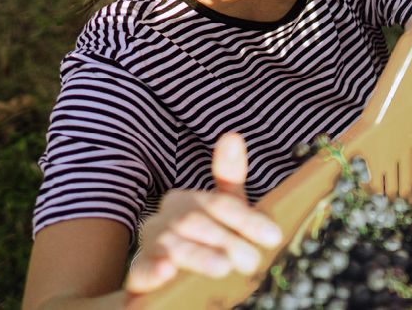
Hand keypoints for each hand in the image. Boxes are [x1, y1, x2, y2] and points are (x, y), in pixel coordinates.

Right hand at [124, 134, 280, 295]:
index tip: (273, 236)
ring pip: (172, 245)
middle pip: (195, 222)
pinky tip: (166, 271)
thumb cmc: (203, 239)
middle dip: (227, 239)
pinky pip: (142, 271)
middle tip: (251, 260)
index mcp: (185, 200)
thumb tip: (232, 135)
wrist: (166, 276)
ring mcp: (150, 246)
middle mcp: (164, 218)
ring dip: (199, 255)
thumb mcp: (223, 208)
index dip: (247, 219)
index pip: (218, 203)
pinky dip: (153, 271)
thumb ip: (229, 176)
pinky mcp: (139, 275)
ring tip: (223, 266)